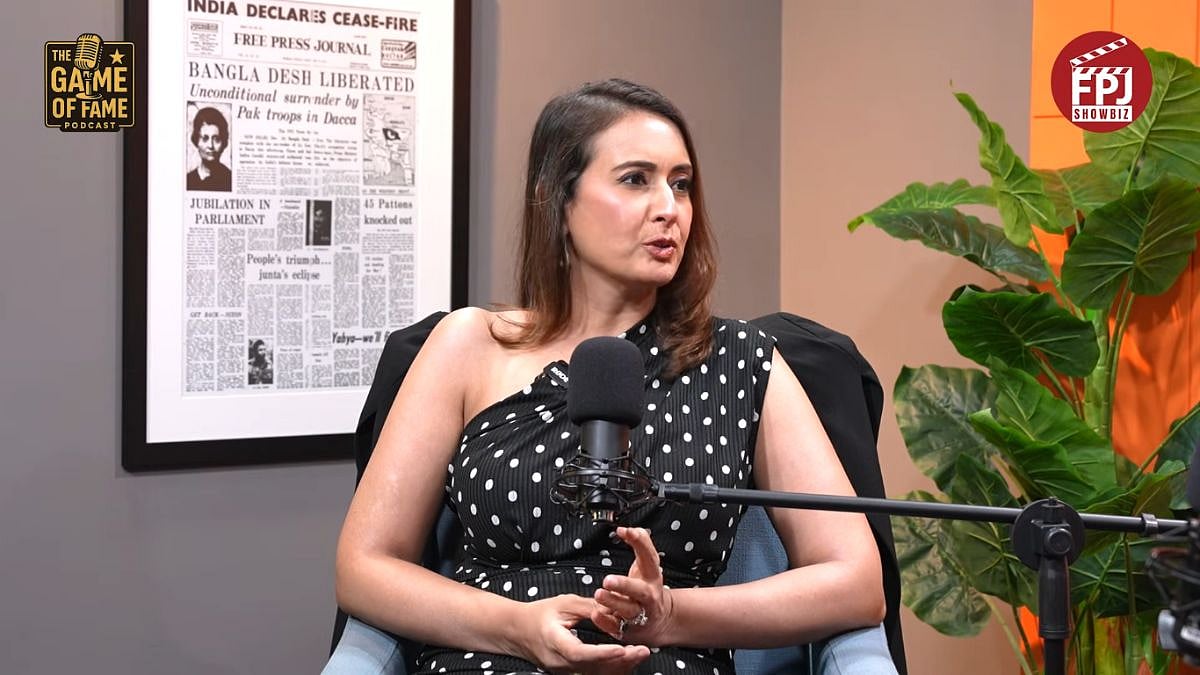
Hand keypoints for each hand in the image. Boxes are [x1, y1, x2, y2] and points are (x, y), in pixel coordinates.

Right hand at [511, 593, 648, 673]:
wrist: (519, 631)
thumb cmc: (541, 614)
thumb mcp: (564, 603)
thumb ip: (590, 607)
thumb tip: (615, 610)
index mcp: (555, 641)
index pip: (580, 653)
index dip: (602, 653)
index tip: (622, 648)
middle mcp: (560, 662)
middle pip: (593, 668)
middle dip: (621, 661)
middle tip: (643, 650)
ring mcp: (565, 671)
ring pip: (596, 674)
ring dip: (620, 666)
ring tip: (641, 653)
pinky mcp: (571, 673)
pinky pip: (594, 674)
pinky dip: (613, 668)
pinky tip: (628, 660)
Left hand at [591, 527, 674, 645]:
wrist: (659, 620)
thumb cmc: (647, 587)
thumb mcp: (648, 565)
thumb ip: (640, 544)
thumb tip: (627, 529)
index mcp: (652, 577)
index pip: (649, 557)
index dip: (640, 542)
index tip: (626, 531)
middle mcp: (648, 596)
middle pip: (639, 591)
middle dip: (624, 585)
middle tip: (608, 579)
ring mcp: (639, 614)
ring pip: (627, 610)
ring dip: (613, 602)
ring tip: (599, 594)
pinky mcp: (628, 630)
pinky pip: (616, 627)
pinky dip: (605, 621)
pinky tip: (596, 613)